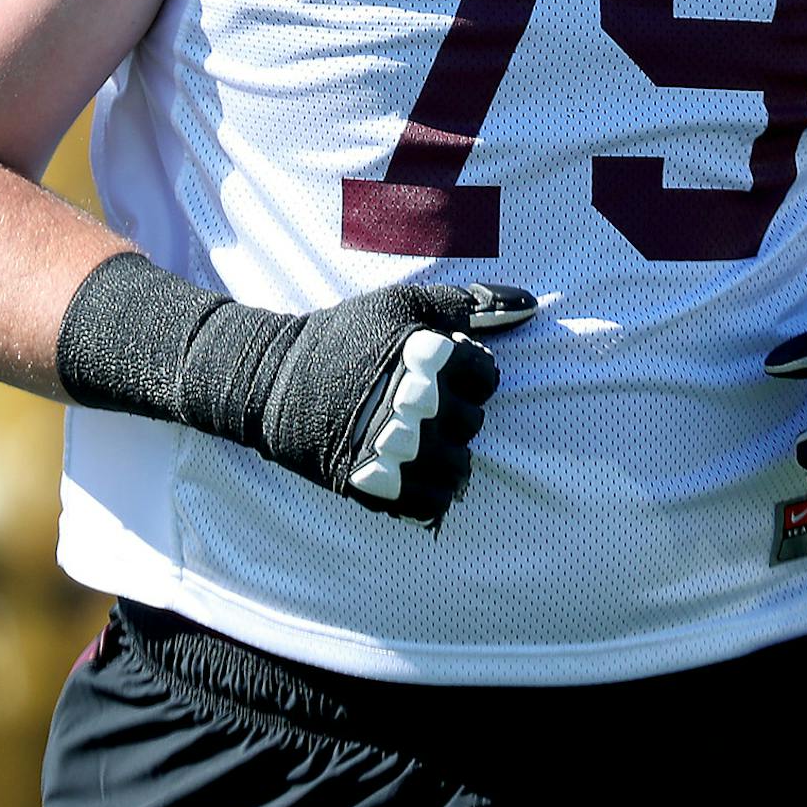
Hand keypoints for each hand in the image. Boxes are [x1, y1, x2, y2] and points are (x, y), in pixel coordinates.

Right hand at [246, 281, 537, 526]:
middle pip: (474, 422)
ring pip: (458, 468)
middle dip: (459, 413)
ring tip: (424, 439)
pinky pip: (428, 502)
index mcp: (423, 355)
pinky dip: (429, 490)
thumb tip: (531, 303)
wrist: (275, 379)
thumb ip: (471, 303)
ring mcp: (389, 446)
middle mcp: (411, 402)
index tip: (448, 373)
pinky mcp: (368, 482)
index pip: (487, 376)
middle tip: (430, 405)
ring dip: (448, 455)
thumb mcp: (404, 304)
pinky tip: (412, 468)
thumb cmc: (347, 335)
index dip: (473, 374)